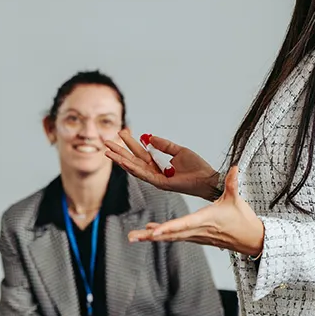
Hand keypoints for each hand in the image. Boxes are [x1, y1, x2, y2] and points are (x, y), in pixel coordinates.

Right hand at [102, 130, 222, 200]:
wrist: (207, 178)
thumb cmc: (196, 167)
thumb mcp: (179, 151)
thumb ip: (164, 145)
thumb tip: (149, 137)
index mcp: (158, 164)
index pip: (140, 152)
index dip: (130, 142)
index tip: (121, 132)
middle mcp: (154, 171)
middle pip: (133, 160)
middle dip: (119, 151)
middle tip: (106, 141)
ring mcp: (155, 178)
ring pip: (134, 168)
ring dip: (120, 159)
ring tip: (108, 151)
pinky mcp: (160, 183)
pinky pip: (143, 174)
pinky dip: (132, 168)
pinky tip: (123, 161)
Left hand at [128, 169, 263, 256]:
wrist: (249, 239)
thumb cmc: (242, 218)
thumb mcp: (236, 199)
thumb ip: (232, 183)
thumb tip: (235, 167)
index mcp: (205, 220)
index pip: (184, 224)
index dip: (168, 228)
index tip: (154, 232)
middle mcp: (196, 231)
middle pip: (170, 234)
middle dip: (150, 236)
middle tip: (132, 237)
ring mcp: (195, 236)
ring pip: (169, 237)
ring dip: (150, 236)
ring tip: (133, 236)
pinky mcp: (195, 237)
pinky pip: (174, 236)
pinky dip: (161, 234)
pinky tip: (149, 231)